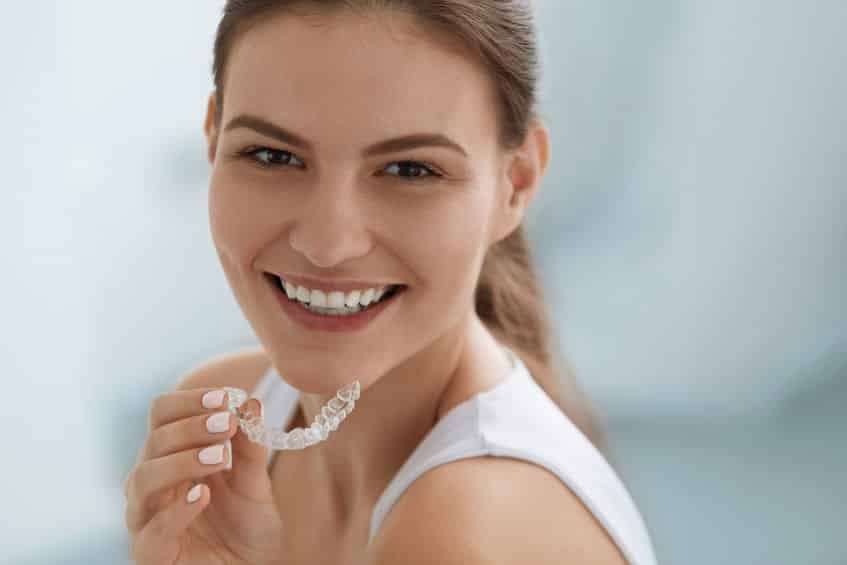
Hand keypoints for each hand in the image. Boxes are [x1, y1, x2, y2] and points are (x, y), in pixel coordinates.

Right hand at [124, 388, 282, 563]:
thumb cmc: (245, 527)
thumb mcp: (255, 482)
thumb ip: (250, 447)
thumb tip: (251, 403)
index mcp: (171, 456)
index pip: (162, 416)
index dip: (189, 401)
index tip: (224, 396)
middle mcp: (152, 483)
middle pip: (154, 440)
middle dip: (192, 426)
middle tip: (227, 424)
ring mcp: (146, 518)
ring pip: (142, 479)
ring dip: (182, 460)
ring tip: (219, 457)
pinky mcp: (150, 553)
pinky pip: (152, 530)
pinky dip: (177, 509)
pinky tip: (203, 495)